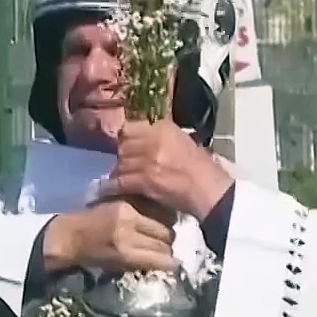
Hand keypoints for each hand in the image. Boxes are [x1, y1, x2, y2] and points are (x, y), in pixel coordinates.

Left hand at [44, 197, 178, 275]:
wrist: (69, 234)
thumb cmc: (91, 256)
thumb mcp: (117, 266)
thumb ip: (142, 262)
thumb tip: (168, 261)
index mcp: (127, 253)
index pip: (163, 258)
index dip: (171, 262)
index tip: (173, 263)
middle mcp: (130, 232)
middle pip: (166, 240)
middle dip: (168, 247)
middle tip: (164, 249)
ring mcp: (129, 214)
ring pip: (164, 224)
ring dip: (165, 232)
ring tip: (159, 235)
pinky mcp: (126, 202)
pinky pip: (153, 210)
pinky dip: (156, 217)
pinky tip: (152, 222)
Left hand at [101, 119, 233, 219]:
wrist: (209, 190)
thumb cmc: (202, 166)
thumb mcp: (183, 140)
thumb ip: (163, 135)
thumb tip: (146, 136)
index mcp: (163, 128)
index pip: (131, 126)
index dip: (126, 136)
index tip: (126, 143)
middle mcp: (152, 140)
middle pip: (123, 144)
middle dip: (122, 153)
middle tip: (125, 161)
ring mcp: (147, 161)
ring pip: (120, 162)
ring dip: (119, 170)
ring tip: (121, 175)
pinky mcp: (144, 180)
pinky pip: (119, 181)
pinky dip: (112, 186)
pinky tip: (108, 188)